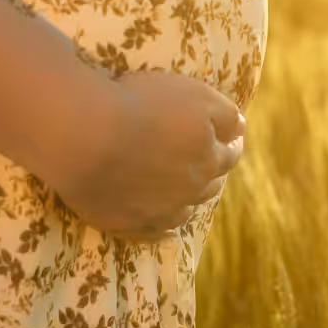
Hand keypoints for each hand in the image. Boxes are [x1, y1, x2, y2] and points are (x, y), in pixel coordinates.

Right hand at [45, 69, 246, 243]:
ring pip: (183, 211)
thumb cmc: (142, 105)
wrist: (87, 136)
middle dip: (211, 172)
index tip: (231, 139)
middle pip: (209, 185)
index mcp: (208, 157)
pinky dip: (160, 228)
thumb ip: (225, 114)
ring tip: (182, 191)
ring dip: (187, 200)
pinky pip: (151, 233)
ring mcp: (158, 212)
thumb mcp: (195, 95)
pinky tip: (161, 225)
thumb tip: (240, 130)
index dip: (231, 144)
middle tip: (206, 163)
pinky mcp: (127, 224)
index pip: (230, 154)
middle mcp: (189, 190)